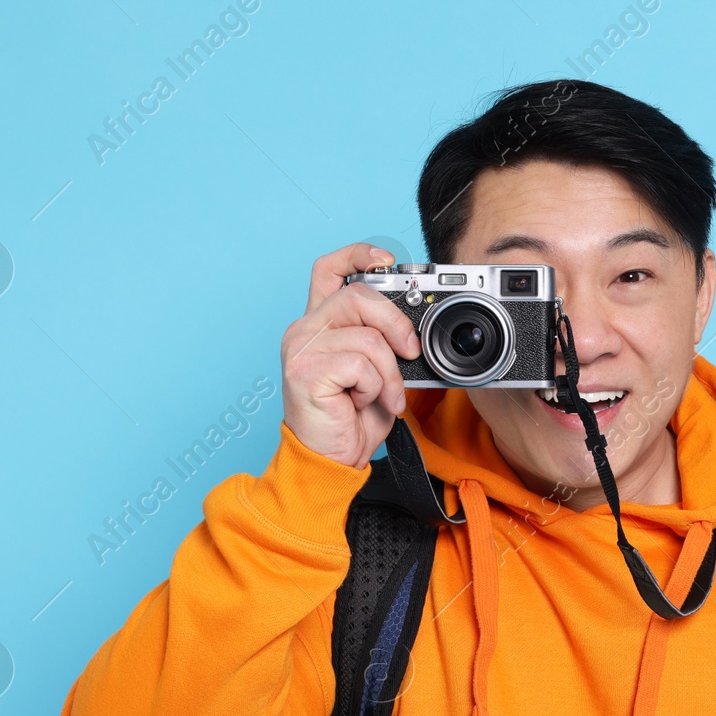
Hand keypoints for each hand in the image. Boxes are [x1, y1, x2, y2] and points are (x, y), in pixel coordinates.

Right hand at [281, 243, 420, 467]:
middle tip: (410, 353)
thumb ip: (382, 339)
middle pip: (359, 296)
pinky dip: (375, 387)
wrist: (330, 460)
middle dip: (397, 324)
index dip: (358, 255)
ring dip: (389, 373)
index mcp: (320, 323)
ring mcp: (301, 349)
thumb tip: (414, 326)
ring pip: (368, 336)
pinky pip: (361, 364)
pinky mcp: (304, 371)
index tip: (387, 260)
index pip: (329, 270)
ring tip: (384, 396)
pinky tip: (361, 403)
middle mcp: (304, 330)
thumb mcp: (375, 371)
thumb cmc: (351, 419)